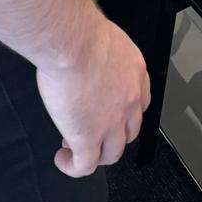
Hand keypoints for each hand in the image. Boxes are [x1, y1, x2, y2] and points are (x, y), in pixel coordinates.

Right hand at [36, 17, 150, 177]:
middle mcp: (130, 101)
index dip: (122, 112)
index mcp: (135, 73)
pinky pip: (86, 166)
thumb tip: (86, 59)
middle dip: (110, 135)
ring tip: (75, 149)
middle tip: (90, 130)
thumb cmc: (82, 34)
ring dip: (96, 155)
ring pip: (112, 153)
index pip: (139, 102)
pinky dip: (74, 167)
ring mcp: (112, 123)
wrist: (74, 43)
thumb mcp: (103, 40)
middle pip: (129, 132)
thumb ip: (101, 55)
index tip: (106, 111)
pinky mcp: (89, 139)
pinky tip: (63, 159)